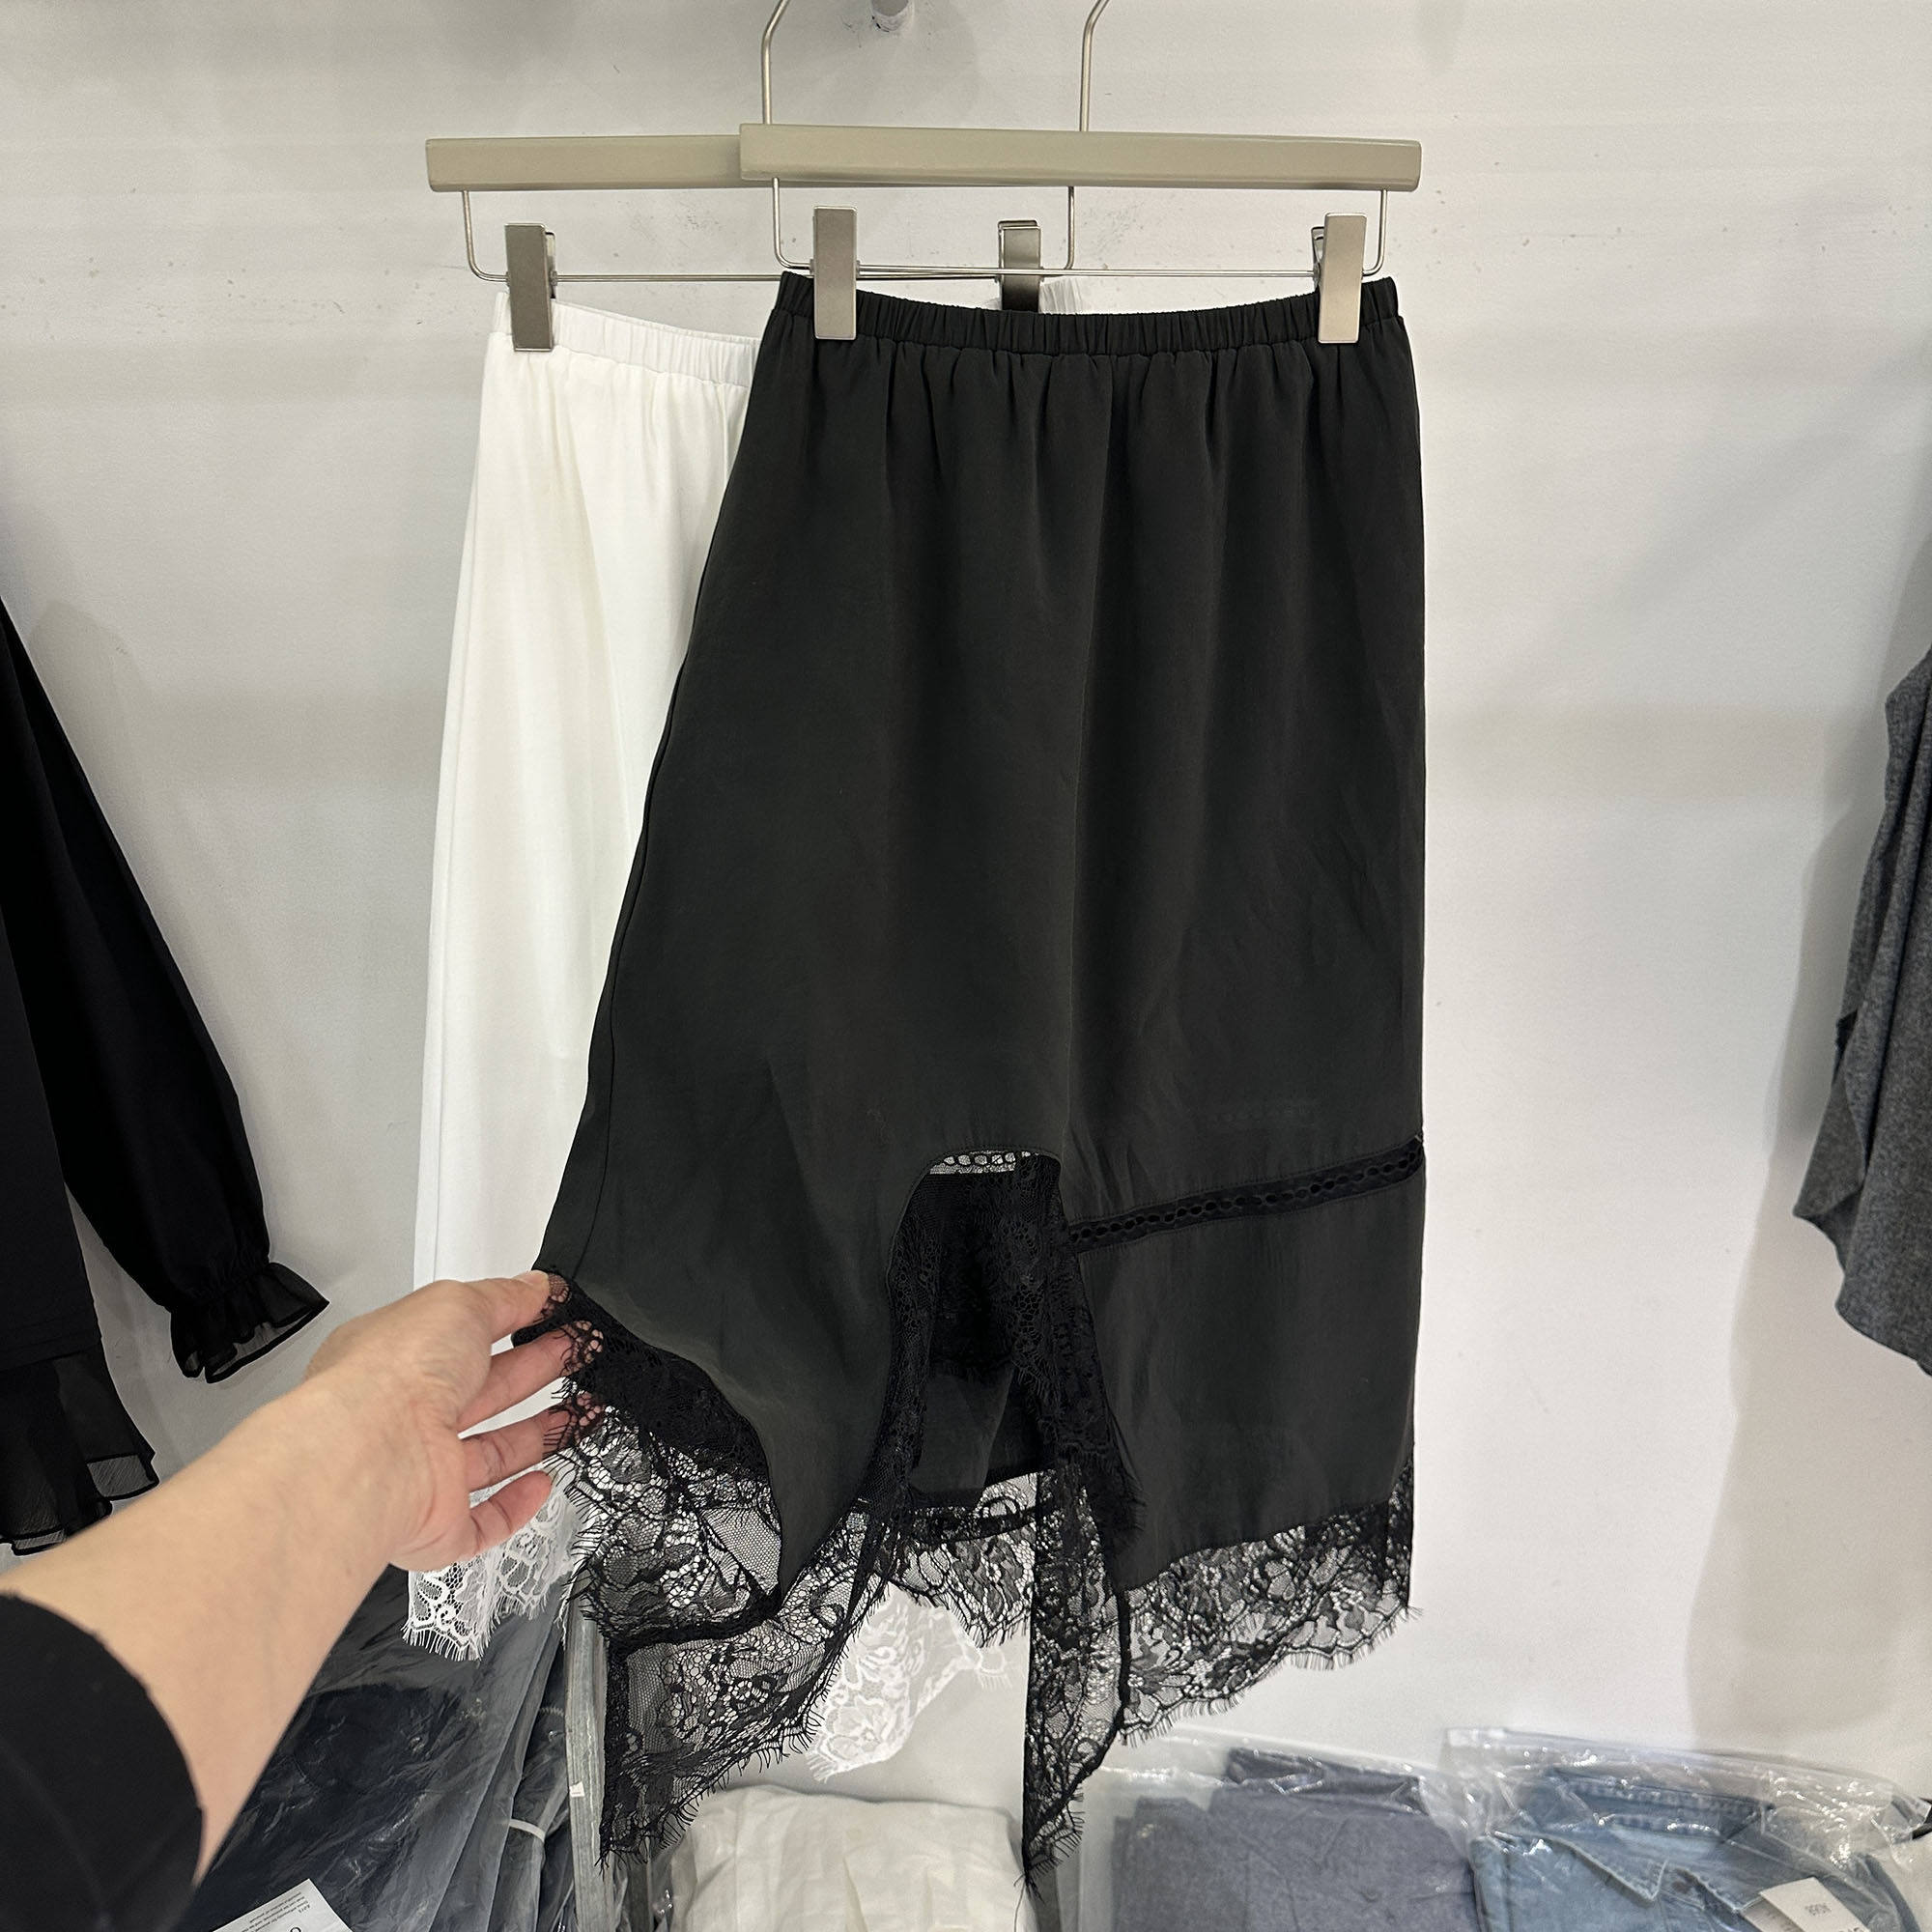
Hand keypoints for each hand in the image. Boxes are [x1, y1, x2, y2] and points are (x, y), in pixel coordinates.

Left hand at [301, 1271, 575, 1572]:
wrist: (370, 1458)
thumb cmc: (393, 1377)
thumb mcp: (457, 1306)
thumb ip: (503, 1296)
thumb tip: (534, 1286)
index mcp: (398, 1359)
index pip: (462, 1337)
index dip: (510, 1323)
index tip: (552, 1315)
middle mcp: (406, 1417)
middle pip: (482, 1393)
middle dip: (534, 1370)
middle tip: (578, 1352)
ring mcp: (422, 1472)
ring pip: (488, 1455)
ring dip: (537, 1435)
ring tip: (584, 1410)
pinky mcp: (437, 1523)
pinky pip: (481, 1520)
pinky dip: (515, 1505)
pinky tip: (542, 1483)